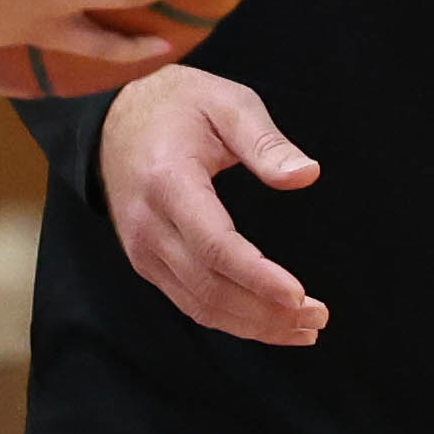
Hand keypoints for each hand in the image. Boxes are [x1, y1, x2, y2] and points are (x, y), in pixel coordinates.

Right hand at [94, 64, 325, 348]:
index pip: (214, 245)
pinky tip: (267, 322)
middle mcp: (148, 225)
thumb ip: (265, 142)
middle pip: (209, 286)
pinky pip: (190, 302)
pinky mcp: (146, 261)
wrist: (114, 118)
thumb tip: (307, 175)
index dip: (258, 277)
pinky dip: (231, 320)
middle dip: (267, 311)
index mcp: (168, 182)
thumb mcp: (227, 104)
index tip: (300, 295)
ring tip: (304, 329)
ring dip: (254, 325)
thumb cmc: (179, 106)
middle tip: (319, 317)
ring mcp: (142, 249)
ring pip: (200, 305)